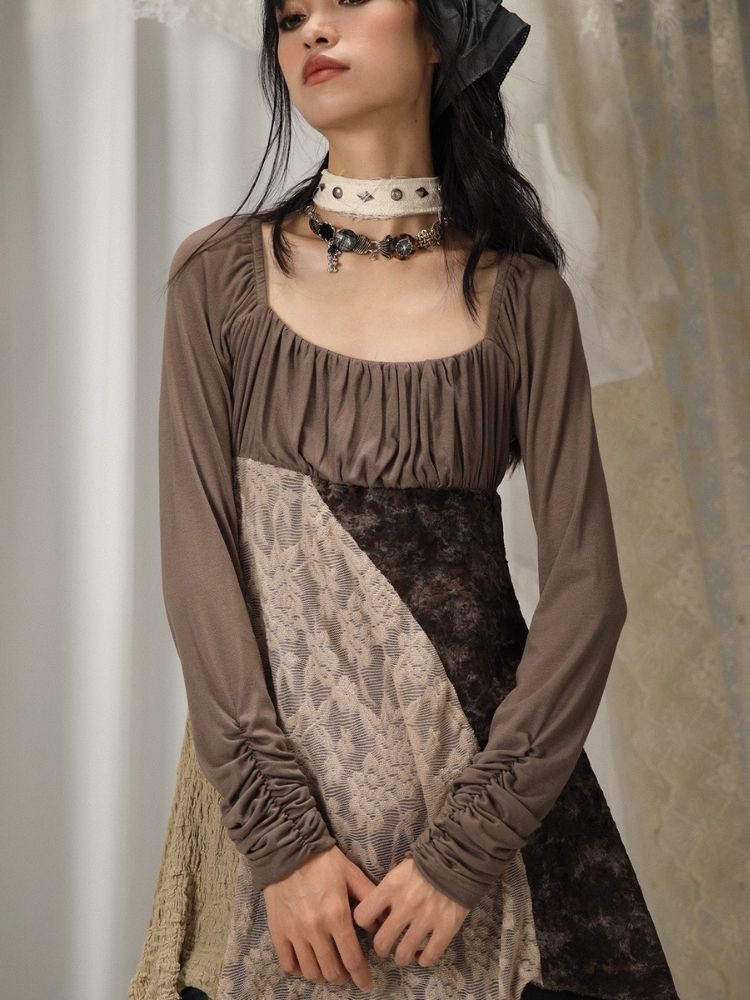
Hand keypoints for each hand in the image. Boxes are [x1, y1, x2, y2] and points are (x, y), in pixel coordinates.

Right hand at [264, 845, 377, 992]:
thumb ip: (368, 898)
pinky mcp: (278, 931)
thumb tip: (381, 923)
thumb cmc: (323, 861)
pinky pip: (288, 964)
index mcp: (337, 915)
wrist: (288, 850)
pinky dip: (299, 969)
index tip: (367, 985)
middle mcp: (316, 929)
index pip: (352, 959)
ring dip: (323, 976)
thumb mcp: (352, 874)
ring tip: (329, 969)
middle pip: (332, 971)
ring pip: (311, 971)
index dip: (361, 977)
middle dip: (344, 977)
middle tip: (348, 973)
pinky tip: (307, 962)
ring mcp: (294, 933)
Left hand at [351, 857, 469, 967]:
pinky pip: (429, 956)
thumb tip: (376, 915)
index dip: (365, 923)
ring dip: (401, 957)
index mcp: (391, 887)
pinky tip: (422, 954)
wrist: (456, 860)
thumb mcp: (398, 871)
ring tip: (403, 953)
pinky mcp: (446, 928)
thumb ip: (386, 892)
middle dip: (381, 948)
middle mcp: (406, 905)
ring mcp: (426, 918)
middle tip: (386, 946)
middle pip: (381, 942)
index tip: (373, 924)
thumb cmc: (424, 865)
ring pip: (403, 954)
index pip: (362, 915)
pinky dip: (423, 960)